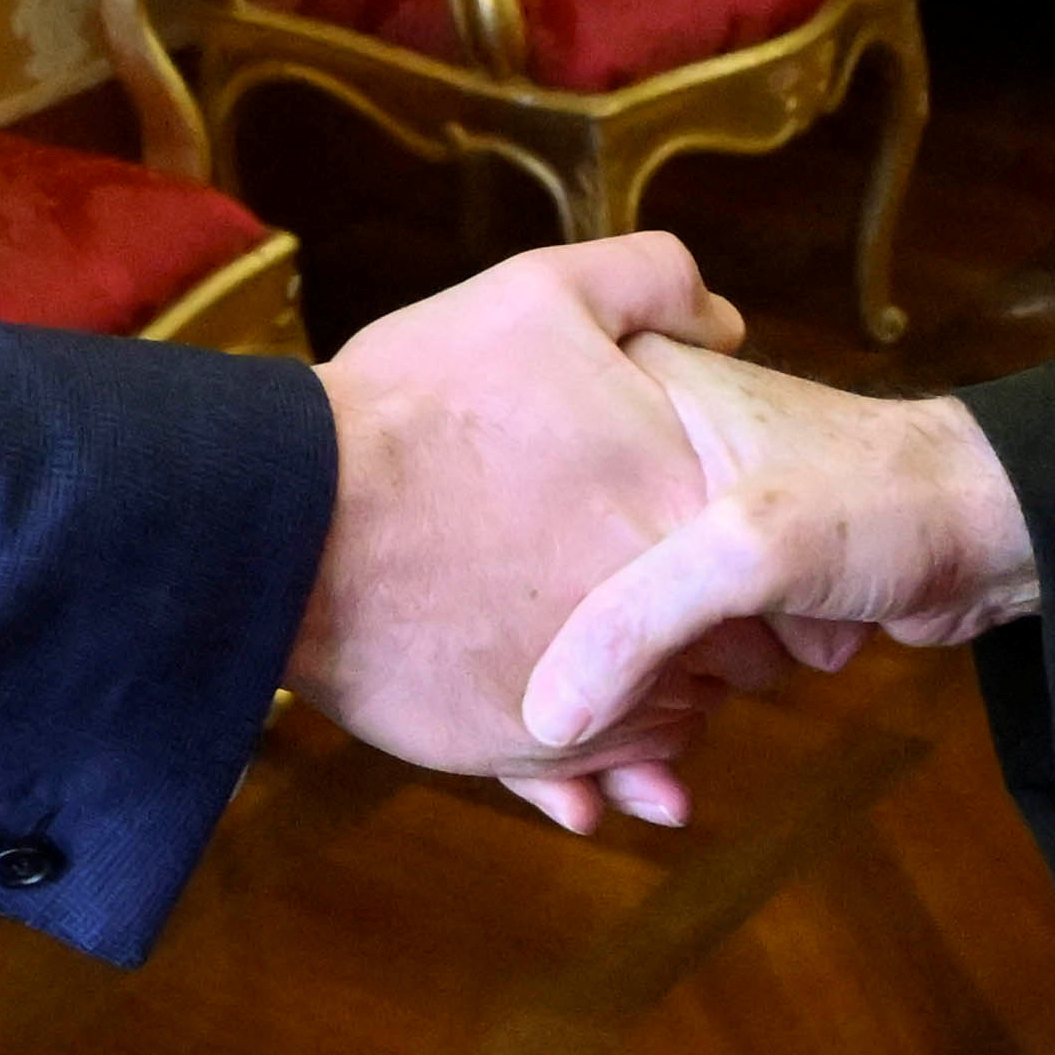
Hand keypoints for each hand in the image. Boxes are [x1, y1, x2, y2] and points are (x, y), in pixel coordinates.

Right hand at [291, 232, 755, 832]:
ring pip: (669, 716)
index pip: (767, 556)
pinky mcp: (523, 747)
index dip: (739, 540)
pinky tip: (565, 706)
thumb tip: (724, 321)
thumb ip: (654, 284)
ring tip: (604, 645)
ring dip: (652, 691)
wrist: (287, 515)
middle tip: (654, 591)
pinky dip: (594, 751)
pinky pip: (596, 770)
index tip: (697, 527)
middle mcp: (663, 617)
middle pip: (736, 648)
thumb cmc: (413, 401)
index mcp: (685, 505)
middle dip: (707, 626)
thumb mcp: (540, 294)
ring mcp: (595, 691)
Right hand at [517, 338, 1040, 759]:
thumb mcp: (746, 547)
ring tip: (603, 789)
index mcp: (626, 398)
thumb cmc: (880, 499)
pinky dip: (645, 734)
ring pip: (597, 635)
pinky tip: (641, 789)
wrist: (990, 531)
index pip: (517, 491)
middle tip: (554, 759)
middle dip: (553, 682)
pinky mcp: (712, 593)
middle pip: (545, 581)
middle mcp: (634, 455)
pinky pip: (648, 669)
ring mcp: (670, 529)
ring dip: (603, 722)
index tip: (473, 662)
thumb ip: (640, 620)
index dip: (496, 585)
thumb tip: (543, 722)